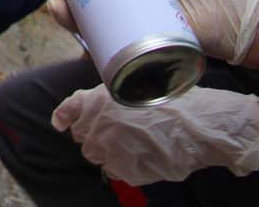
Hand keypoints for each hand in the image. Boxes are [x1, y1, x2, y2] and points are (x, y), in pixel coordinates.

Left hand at [53, 85, 258, 183]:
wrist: (196, 127)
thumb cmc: (172, 102)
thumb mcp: (135, 87)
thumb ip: (109, 99)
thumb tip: (98, 111)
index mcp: (96, 100)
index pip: (67, 111)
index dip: (64, 117)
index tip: (61, 123)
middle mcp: (96, 125)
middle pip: (81, 136)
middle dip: (93, 134)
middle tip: (116, 131)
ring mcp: (108, 150)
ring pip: (95, 155)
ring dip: (107, 151)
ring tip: (131, 144)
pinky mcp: (124, 171)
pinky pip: (113, 171)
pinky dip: (122, 167)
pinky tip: (140, 157)